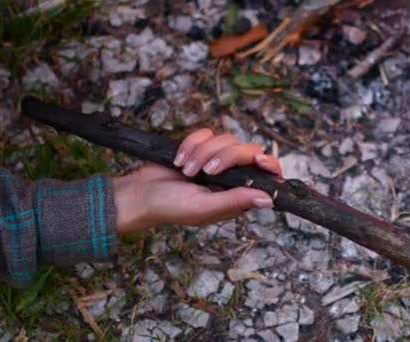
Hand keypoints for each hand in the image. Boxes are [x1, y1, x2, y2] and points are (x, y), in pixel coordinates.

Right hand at [112, 128, 281, 233]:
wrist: (139, 193)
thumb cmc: (170, 208)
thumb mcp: (205, 208)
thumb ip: (236, 200)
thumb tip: (269, 199)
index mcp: (238, 194)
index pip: (266, 175)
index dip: (268, 164)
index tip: (258, 160)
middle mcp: (231, 177)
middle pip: (247, 151)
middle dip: (226, 157)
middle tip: (206, 171)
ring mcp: (216, 160)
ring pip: (226, 140)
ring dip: (203, 153)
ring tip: (186, 170)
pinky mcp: (200, 147)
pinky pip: (206, 133)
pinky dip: (191, 144)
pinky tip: (179, 160)